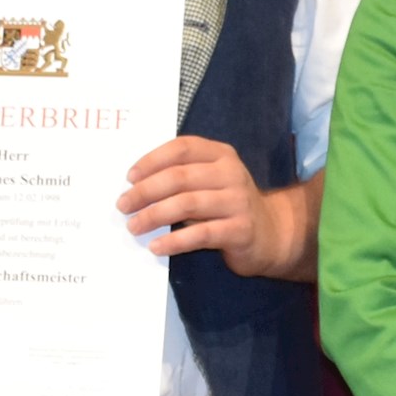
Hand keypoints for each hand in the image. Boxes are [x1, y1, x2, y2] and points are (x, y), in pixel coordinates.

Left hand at [121, 136, 301, 275]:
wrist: (272, 234)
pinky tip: (156, 247)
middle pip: (179, 177)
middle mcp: (232, 173)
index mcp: (221, 155)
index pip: (182, 148)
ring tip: (134, 226)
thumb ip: (182, 176)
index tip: (130, 177)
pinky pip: (200, 234)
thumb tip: (135, 186)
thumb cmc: (228, 206)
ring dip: (154, 215)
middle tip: (123, 205)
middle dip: (145, 192)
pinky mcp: (241, 230)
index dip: (152, 160)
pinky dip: (174, 241)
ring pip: (187, 204)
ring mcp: (238, 201)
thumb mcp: (210, 182)